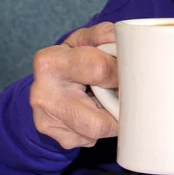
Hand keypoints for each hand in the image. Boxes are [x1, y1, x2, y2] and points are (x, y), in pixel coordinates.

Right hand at [30, 22, 118, 148]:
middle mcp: (43, 93)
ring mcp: (47, 120)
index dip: (121, 73)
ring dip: (112, 119)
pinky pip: (91, 139)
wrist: (52, 80)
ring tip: (111, 101)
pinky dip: (102, 127)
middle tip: (128, 94)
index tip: (130, 72)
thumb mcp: (88, 38)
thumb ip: (106, 35)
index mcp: (52, 61)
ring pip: (97, 132)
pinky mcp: (57, 137)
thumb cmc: (77, 56)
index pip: (99, 70)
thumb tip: (127, 40)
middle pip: (97, 118)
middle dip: (119, 106)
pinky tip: (97, 111)